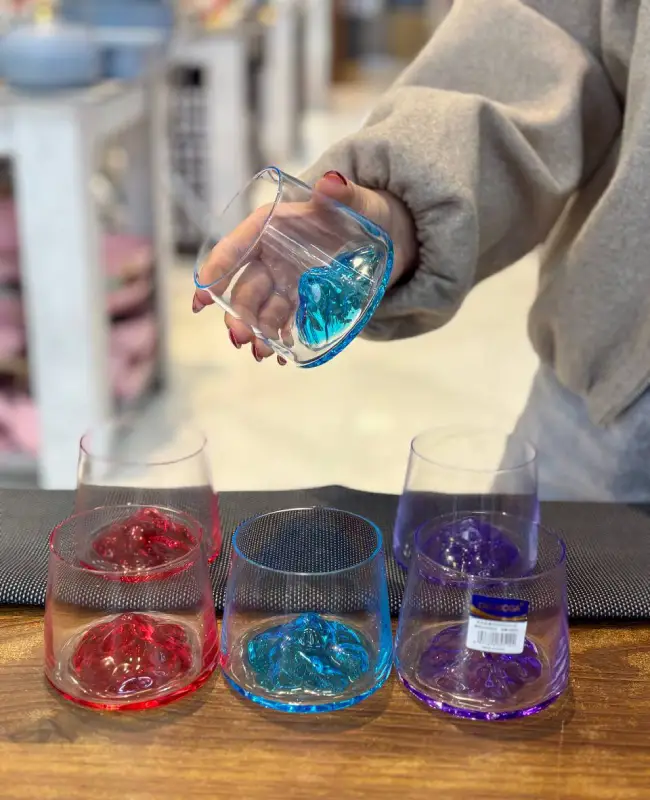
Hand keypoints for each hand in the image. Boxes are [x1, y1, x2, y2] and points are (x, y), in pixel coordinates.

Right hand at [191, 171, 416, 362]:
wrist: (392, 235)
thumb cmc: (369, 212)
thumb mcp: (360, 202)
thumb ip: (345, 194)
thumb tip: (331, 182)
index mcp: (276, 224)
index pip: (238, 245)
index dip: (217, 268)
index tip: (202, 295)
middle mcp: (274, 253)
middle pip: (247, 285)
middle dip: (238, 312)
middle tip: (240, 337)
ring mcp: (286, 279)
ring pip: (262, 308)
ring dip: (257, 331)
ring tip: (262, 352)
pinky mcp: (302, 299)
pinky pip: (283, 321)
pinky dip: (279, 337)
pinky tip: (280, 355)